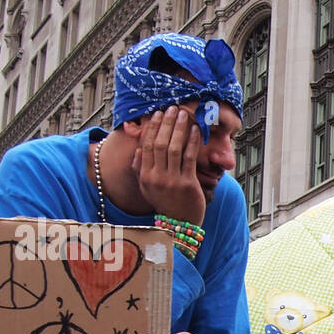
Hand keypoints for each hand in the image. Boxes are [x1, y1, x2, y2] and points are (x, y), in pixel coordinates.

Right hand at [131, 106, 206, 225]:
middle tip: (171, 108)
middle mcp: (156, 177)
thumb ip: (141, 168)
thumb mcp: (147, 187)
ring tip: (183, 114)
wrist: (179, 224)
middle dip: (166, 123)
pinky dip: (191, 142)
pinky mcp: (187, 183)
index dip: (152, 128)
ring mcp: (172, 181)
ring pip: (174, 148)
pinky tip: (194, 130)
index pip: (146, 145)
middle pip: (159, 144)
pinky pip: (189, 158)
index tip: (157, 114)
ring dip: (179, 129)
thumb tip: (138, 149)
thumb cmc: (165, 202)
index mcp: (145, 175)